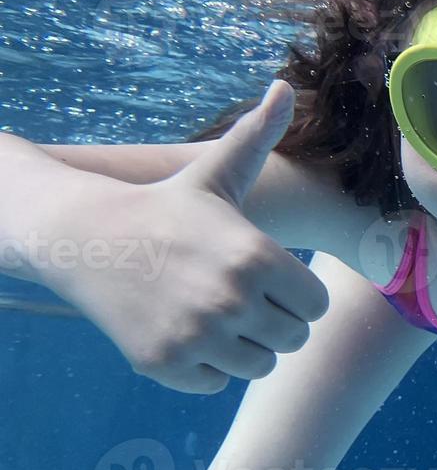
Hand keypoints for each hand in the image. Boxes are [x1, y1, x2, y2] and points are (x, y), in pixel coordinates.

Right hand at [44, 81, 329, 392]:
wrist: (87, 238)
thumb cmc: (167, 208)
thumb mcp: (215, 173)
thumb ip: (258, 138)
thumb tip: (283, 87)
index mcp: (257, 257)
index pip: (317, 305)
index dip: (297, 294)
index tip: (268, 278)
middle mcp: (231, 300)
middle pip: (294, 339)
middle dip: (274, 321)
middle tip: (240, 297)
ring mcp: (198, 336)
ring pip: (261, 367)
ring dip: (245, 347)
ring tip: (216, 314)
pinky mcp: (168, 365)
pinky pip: (219, 382)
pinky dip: (207, 366)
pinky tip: (185, 330)